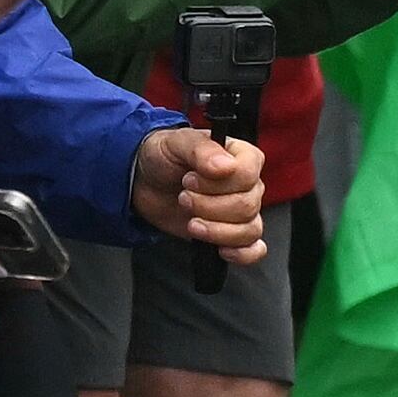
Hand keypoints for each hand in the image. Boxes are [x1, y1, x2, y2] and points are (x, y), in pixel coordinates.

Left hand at [129, 124, 268, 255]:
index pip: (248, 175)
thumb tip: (225, 166)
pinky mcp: (233, 234)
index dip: (217, 183)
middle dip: (208, 206)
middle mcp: (248, 185)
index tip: (190, 179)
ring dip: (215, 230)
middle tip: (184, 196)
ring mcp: (242, 212)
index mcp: (242, 157)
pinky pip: (253, 250)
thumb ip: (201, 149)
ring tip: (191, 221)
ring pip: (249, 230)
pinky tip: (221, 249)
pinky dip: (241, 254)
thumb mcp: (176, 142)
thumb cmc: (163, 157)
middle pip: (247, 205)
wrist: (144, 182)